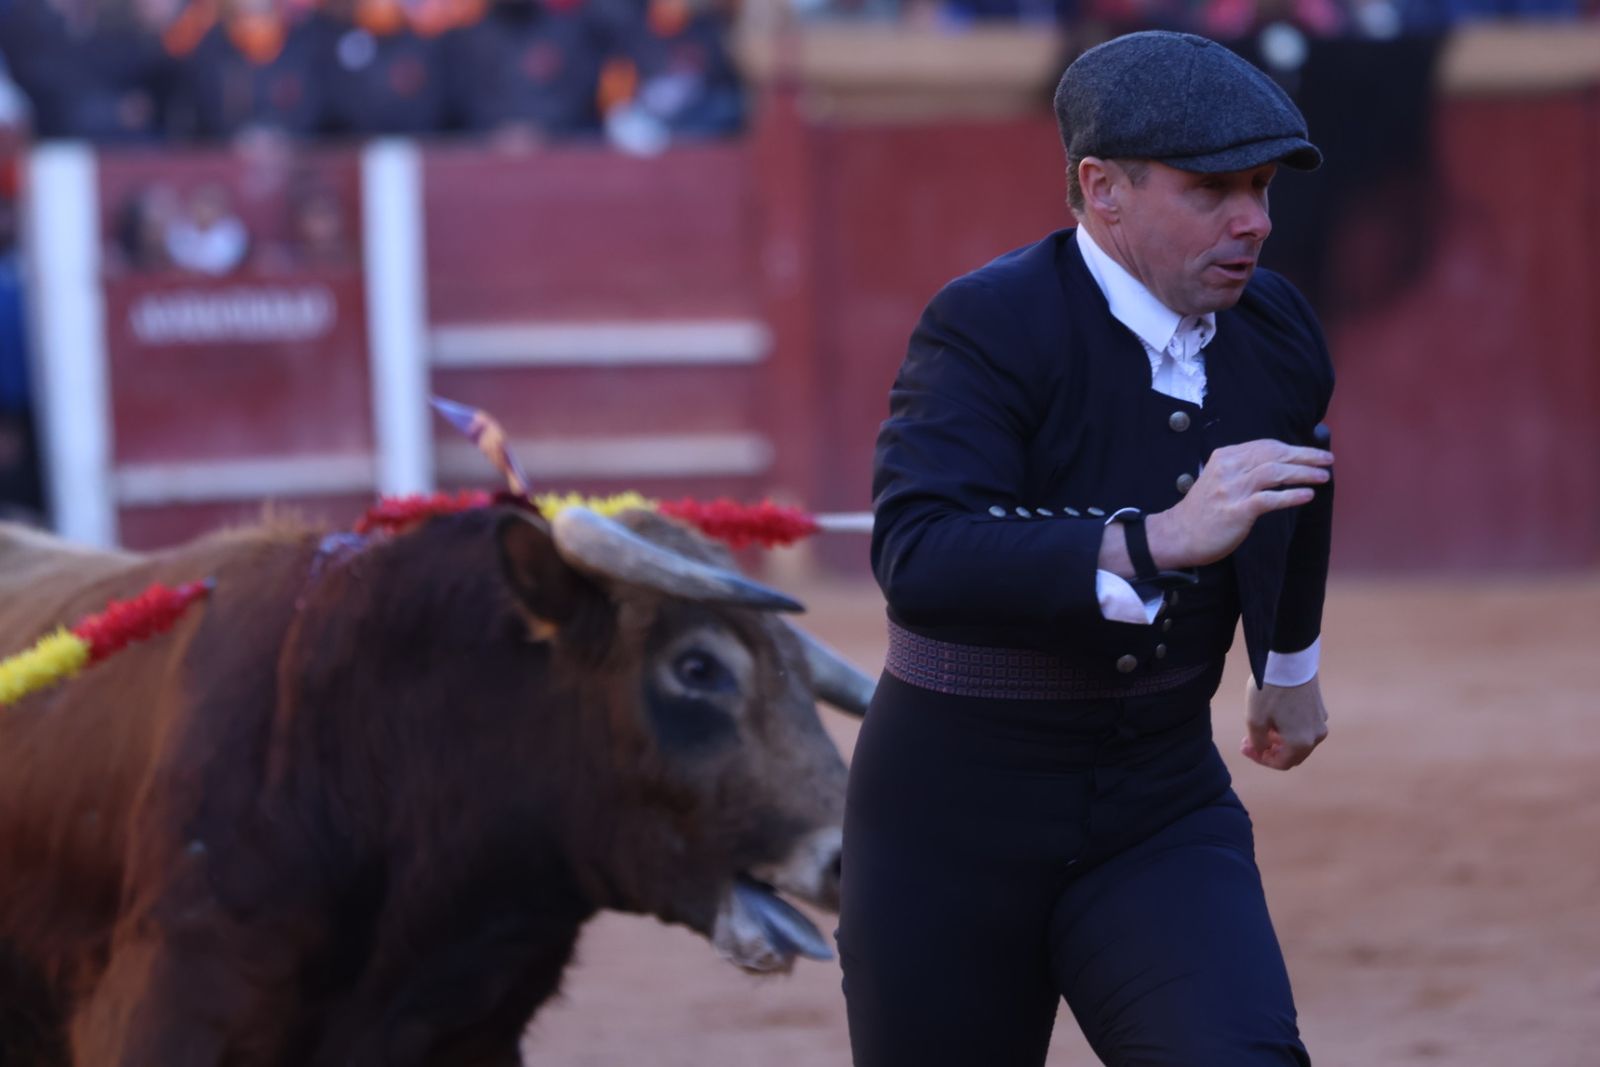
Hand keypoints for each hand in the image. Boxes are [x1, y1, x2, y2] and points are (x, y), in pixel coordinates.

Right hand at [1144, 439, 1332, 568]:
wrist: (1178, 535)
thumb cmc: (1203, 511)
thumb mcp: (1219, 479)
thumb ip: (1242, 469)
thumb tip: (1278, 466)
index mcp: (1225, 457)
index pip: (1266, 446)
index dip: (1293, 448)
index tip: (1312, 453)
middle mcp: (1228, 469)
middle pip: (1274, 455)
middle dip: (1305, 456)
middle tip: (1327, 460)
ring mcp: (1232, 490)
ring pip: (1275, 473)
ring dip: (1303, 473)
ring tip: (1323, 476)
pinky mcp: (1236, 511)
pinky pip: (1269, 499)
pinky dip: (1291, 496)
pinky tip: (1307, 496)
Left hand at [1241, 674, 1327, 770]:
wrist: (1290, 661)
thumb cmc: (1270, 692)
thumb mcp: (1255, 720)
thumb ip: (1258, 742)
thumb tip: (1263, 748)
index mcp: (1301, 743)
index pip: (1281, 763)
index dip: (1261, 759)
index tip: (1246, 747)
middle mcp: (1316, 736)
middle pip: (1292, 754)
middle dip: (1270, 750)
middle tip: (1250, 741)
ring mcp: (1321, 721)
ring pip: (1299, 741)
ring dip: (1279, 740)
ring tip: (1261, 729)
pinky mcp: (1320, 708)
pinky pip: (1304, 727)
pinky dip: (1289, 729)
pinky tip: (1275, 717)